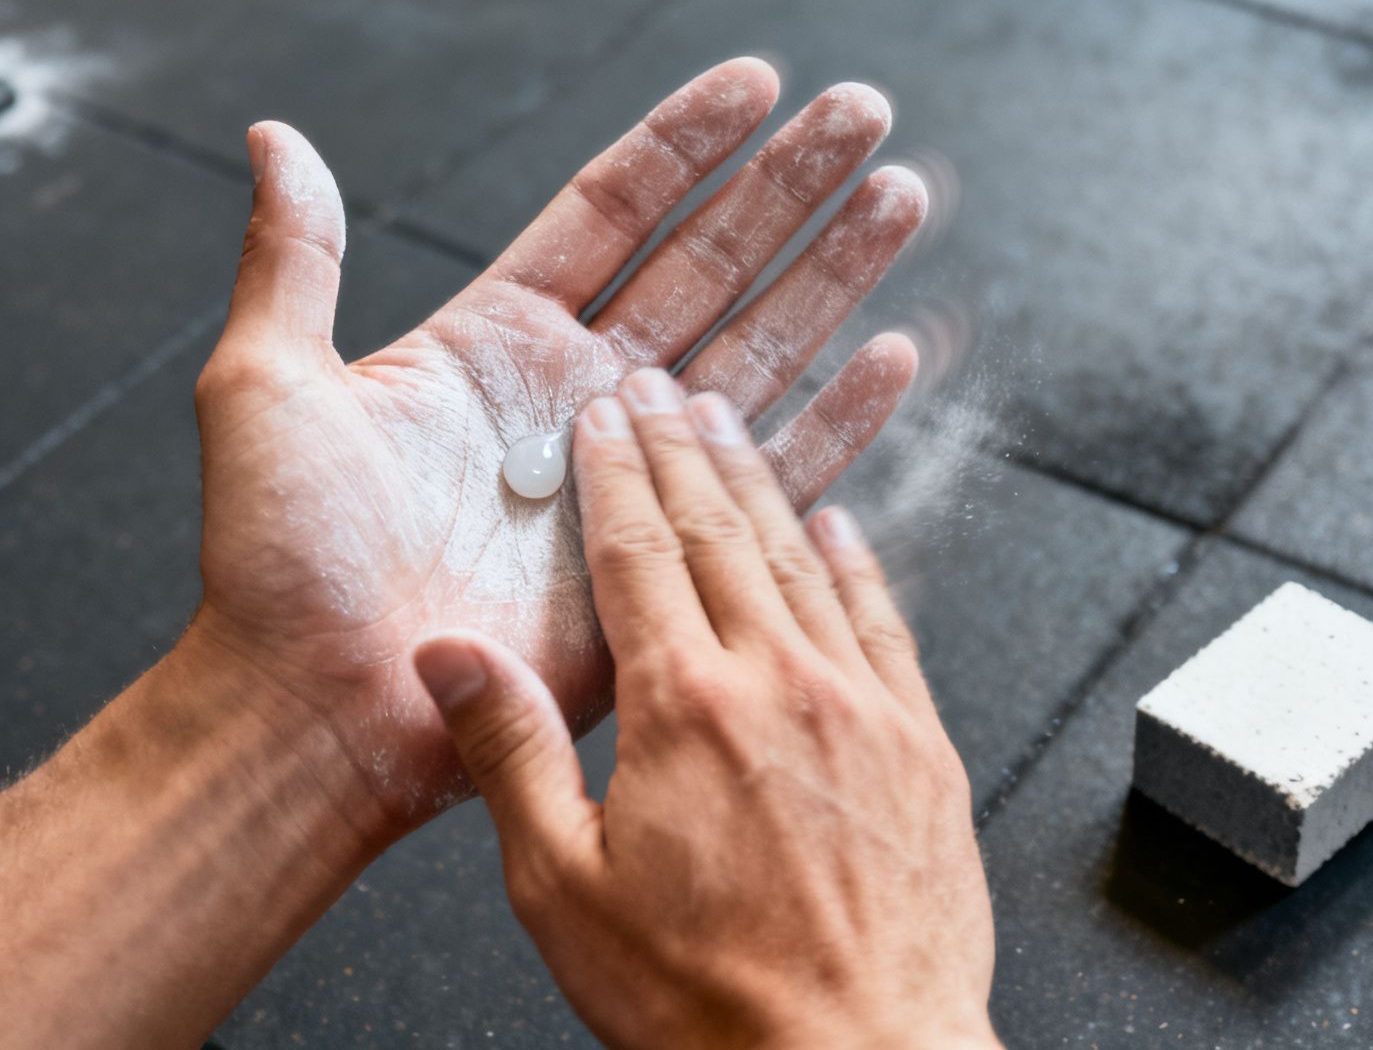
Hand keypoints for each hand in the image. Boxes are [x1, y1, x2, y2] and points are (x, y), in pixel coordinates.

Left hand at [188, 58, 929, 837]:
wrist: (318, 708)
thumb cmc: (278, 562)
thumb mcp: (267, 383)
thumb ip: (297, 258)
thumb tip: (274, 138)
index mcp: (496, 343)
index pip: (612, 213)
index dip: (685, 146)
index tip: (755, 82)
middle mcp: (578, 399)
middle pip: (708, 264)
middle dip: (788, 186)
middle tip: (862, 110)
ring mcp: (631, 478)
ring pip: (758, 350)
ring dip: (833, 274)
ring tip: (902, 195)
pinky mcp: (670, 562)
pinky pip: (774, 477)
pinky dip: (840, 419)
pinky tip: (896, 352)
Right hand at [411, 370, 998, 1049]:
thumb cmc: (712, 1002)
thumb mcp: (563, 890)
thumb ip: (509, 755)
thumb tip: (451, 657)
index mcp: (686, 711)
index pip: (640, 555)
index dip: (616, 474)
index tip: (604, 417)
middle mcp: (781, 687)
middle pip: (722, 533)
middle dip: (684, 448)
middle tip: (663, 384)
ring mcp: (863, 711)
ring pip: (803, 559)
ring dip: (763, 480)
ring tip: (736, 420)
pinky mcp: (921, 748)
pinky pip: (885, 621)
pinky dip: (855, 561)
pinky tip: (840, 523)